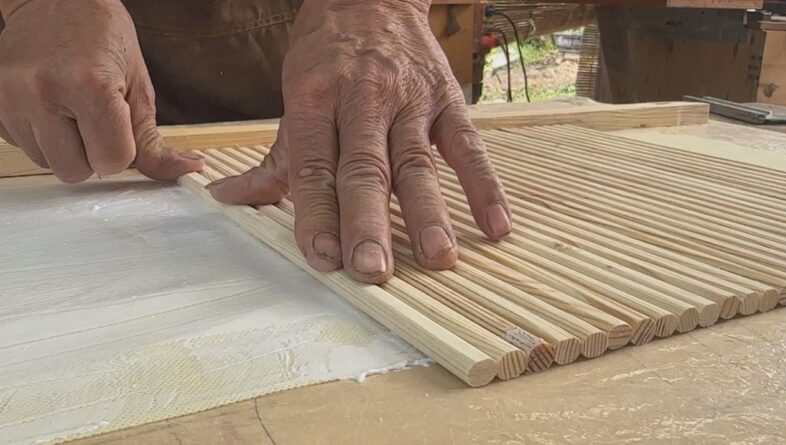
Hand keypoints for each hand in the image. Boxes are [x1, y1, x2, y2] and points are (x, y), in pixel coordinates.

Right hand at [0, 0, 203, 182]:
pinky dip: (41, 136)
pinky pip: (24, 148)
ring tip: (70, 108)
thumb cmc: (103, 39)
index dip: (122, 148)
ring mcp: (9, 97)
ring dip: (65, 146)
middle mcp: (41, 91)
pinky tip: (49, 106)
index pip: (112, 161)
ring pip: (47, 163)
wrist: (56, 1)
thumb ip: (154, 141)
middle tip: (93, 117)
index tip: (118, 121)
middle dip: (92, 153)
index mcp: (88, 85)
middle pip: (75, 171)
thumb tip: (188, 170)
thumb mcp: (139, 88)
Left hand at [208, 0, 510, 283]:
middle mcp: (363, 99)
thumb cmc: (328, 54)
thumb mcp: (294, 95)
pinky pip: (469, 145)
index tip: (322, 258)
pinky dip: (484, 185)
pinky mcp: (448, 100)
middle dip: (367, 222)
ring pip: (417, 161)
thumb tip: (228, 199)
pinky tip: (496, 225)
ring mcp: (411, 100)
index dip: (317, 214)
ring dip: (428, 211)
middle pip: (366, 168)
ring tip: (436, 256)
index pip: (314, 166)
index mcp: (315, 98)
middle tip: (371, 269)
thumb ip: (275, 157)